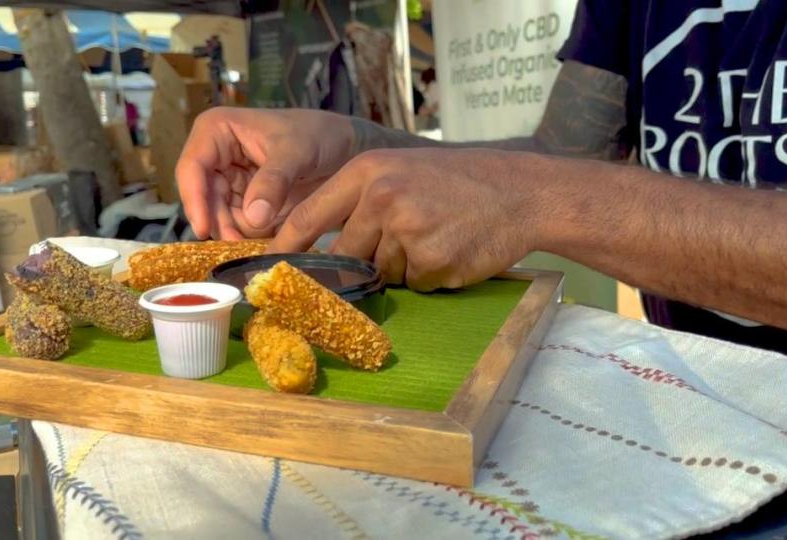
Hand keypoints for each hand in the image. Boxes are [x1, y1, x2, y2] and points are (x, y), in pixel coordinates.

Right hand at [175, 107, 355, 238]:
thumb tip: (252, 218)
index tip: (204, 230)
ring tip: (261, 240)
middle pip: (203, 199)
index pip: (192, 168)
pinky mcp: (246, 204)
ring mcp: (231, 183)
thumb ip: (274, 181)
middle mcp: (216, 157)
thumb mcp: (298, 152)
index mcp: (217, 131)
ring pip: (219, 217)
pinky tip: (270, 240)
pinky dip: (250, 237)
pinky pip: (239, 227)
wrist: (346, 148)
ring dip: (237, 233)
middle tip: (239, 244)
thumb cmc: (320, 135)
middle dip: (220, 223)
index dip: (194, 200)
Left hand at [267, 148, 542, 290]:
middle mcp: (381, 200)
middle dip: (362, 261)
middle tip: (402, 241)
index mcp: (367, 173)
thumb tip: (323, 249)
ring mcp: (406, 232)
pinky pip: (414, 284)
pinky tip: (453, 248)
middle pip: (344, 254)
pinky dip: (430, 276)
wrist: (520, 192)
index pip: (309, 216)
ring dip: (404, 265)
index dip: (286, 246)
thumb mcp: (402, 170)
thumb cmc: (459, 182)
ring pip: (382, 272)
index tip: (266, 268)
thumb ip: (361, 202)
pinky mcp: (431, 262)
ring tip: (438, 234)